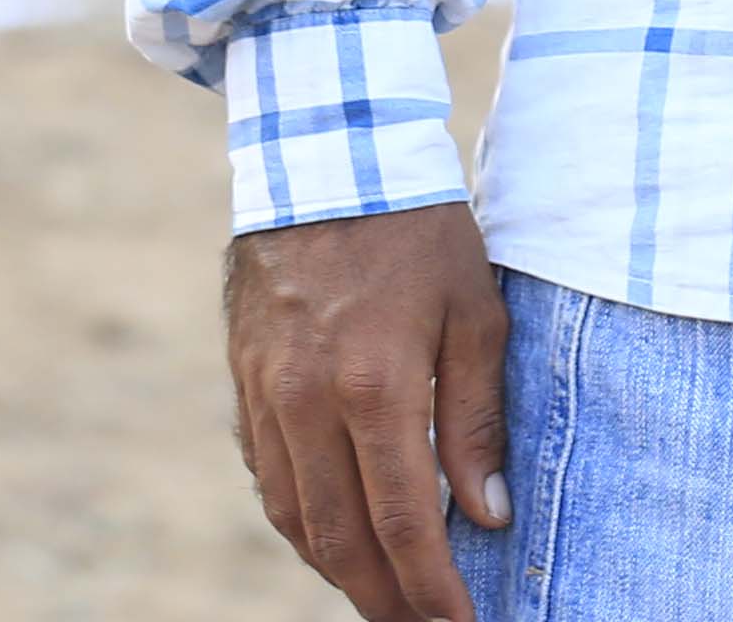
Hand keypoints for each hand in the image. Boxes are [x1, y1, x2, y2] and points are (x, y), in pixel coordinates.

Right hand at [224, 204, 508, 621]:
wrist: (325, 155)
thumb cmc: (417, 230)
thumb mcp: (473, 310)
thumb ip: (476, 418)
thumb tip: (487, 514)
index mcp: (374, 385)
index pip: (402, 521)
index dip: (431, 588)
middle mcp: (308, 401)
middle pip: (339, 538)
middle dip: (383, 598)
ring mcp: (266, 394)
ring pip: (293, 518)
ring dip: (338, 569)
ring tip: (384, 593)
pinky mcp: (244, 381)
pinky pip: (267, 477)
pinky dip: (301, 521)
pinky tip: (335, 534)